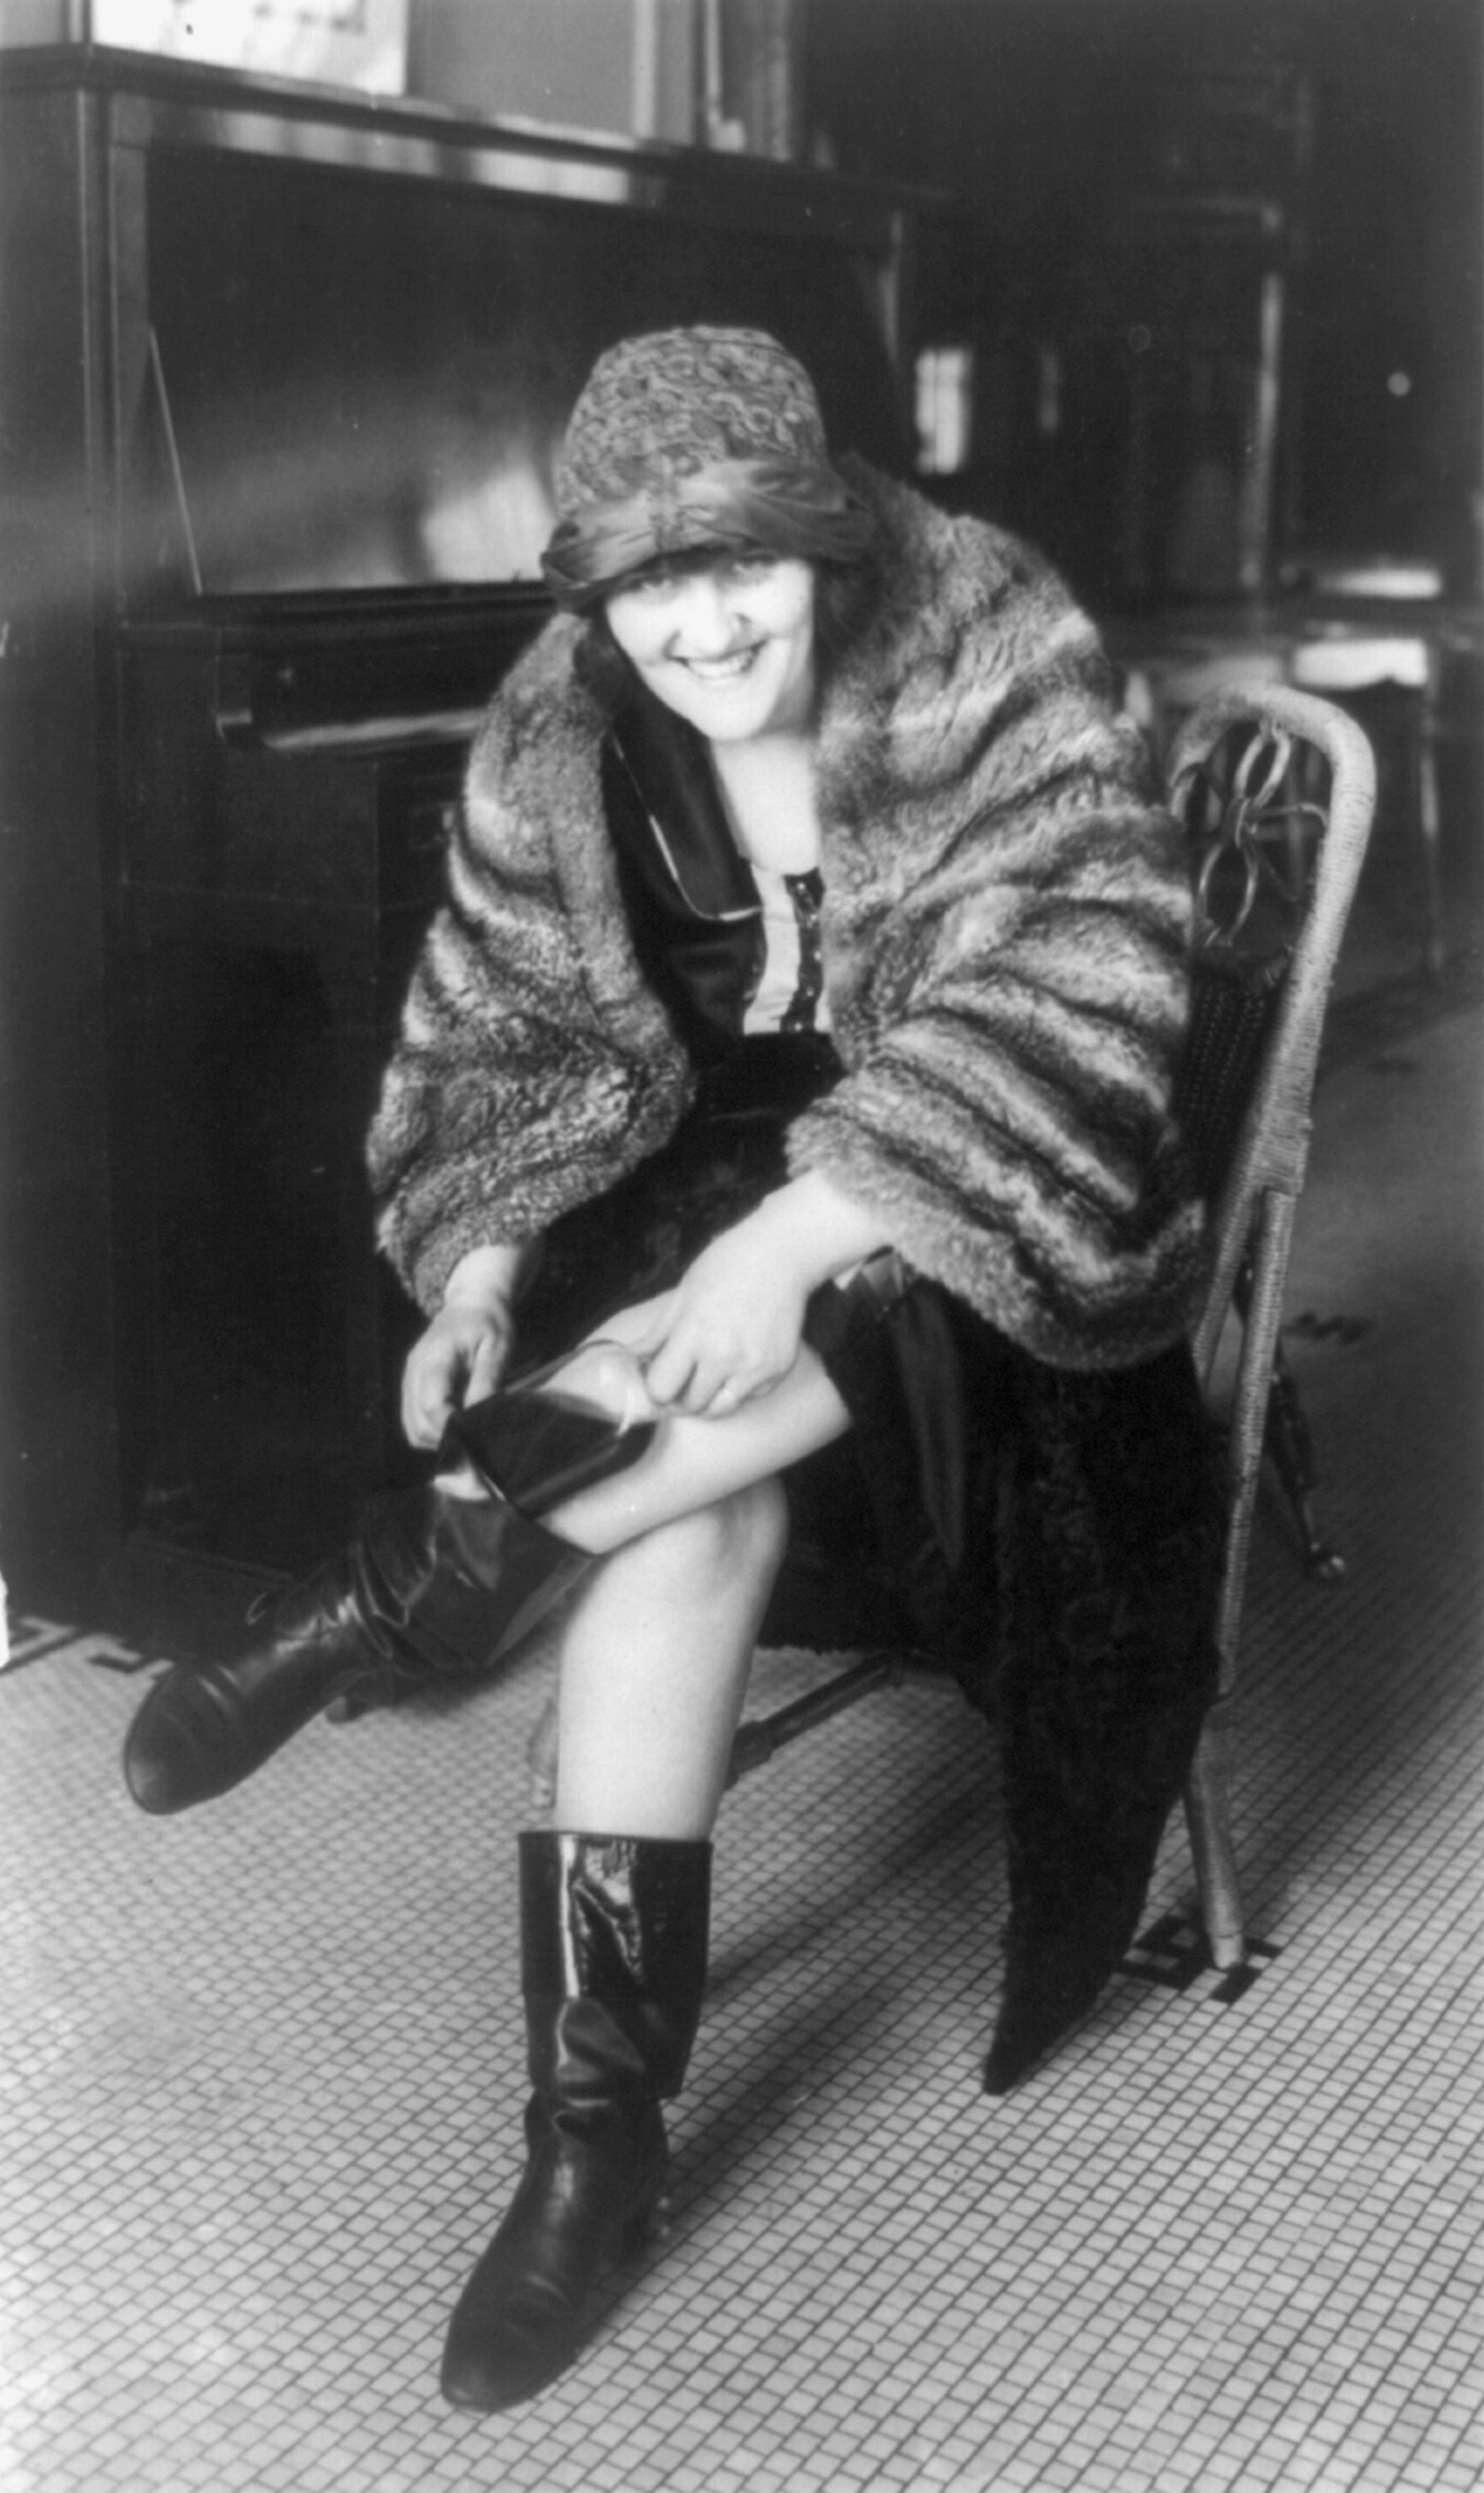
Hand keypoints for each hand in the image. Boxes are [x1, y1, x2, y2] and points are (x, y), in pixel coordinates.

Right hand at [401, 1297, 514, 1448]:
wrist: (472, 1304)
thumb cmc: (489, 1324)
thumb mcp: (497, 1348)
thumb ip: (487, 1382)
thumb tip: (478, 1420)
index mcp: (435, 1358)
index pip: (432, 1406)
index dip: (452, 1427)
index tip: (477, 1435)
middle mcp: (415, 1371)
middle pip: (418, 1424)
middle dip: (447, 1439)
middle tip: (476, 1440)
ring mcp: (410, 1379)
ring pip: (413, 1428)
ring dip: (438, 1439)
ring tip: (467, 1433)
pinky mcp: (412, 1386)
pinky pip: (414, 1421)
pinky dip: (432, 1431)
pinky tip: (456, 1424)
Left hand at [633, 1222, 811, 1417]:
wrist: (781, 1255)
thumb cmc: (726, 1265)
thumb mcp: (683, 1294)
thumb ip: (658, 1334)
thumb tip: (631, 1359)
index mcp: (694, 1335)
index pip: (662, 1388)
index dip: (655, 1388)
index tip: (657, 1380)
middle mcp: (724, 1358)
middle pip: (690, 1405)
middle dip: (679, 1398)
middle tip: (680, 1382)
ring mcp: (754, 1367)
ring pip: (720, 1409)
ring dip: (707, 1401)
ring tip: (705, 1380)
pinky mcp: (778, 1370)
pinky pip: (749, 1397)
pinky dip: (737, 1390)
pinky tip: (736, 1365)